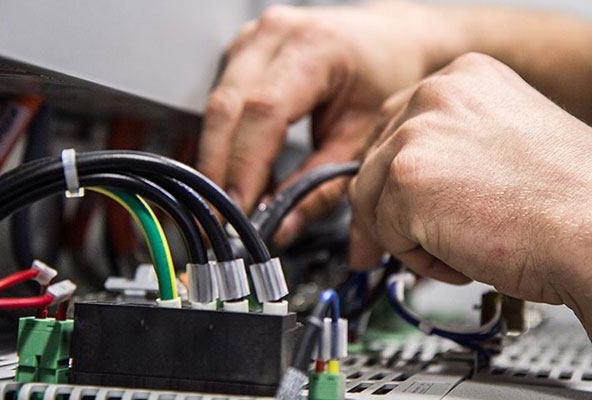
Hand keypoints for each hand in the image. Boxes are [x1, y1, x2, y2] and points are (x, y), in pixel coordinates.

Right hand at [196, 2, 463, 244]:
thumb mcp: (363, 137)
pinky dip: (223, 140)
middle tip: (219, 216)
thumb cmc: (384, 78)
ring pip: (214, 105)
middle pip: (226, 108)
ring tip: (226, 200)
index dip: (244, 167)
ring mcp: (253, 38)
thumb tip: (282, 226)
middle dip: (218, 169)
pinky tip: (232, 169)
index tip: (237, 209)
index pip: (263, 112)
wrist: (387, 41)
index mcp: (314, 47)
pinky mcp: (243, 51)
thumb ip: (321, 185)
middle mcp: (275, 34)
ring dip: (216, 157)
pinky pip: (219, 100)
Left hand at [348, 53, 591, 330]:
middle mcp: (436, 95)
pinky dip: (417, 257)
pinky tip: (462, 258)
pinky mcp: (407, 180)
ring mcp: (417, 134)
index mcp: (464, 79)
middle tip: (408, 238)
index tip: (400, 198)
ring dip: (406, 235)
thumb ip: (446, 153)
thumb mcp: (500, 146)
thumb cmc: (567, 199)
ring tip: (459, 247)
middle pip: (374, 160)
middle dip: (387, 209)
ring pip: (370, 197)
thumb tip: (399, 184)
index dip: (394, 171)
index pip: (395, 125)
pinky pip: (385, 232)